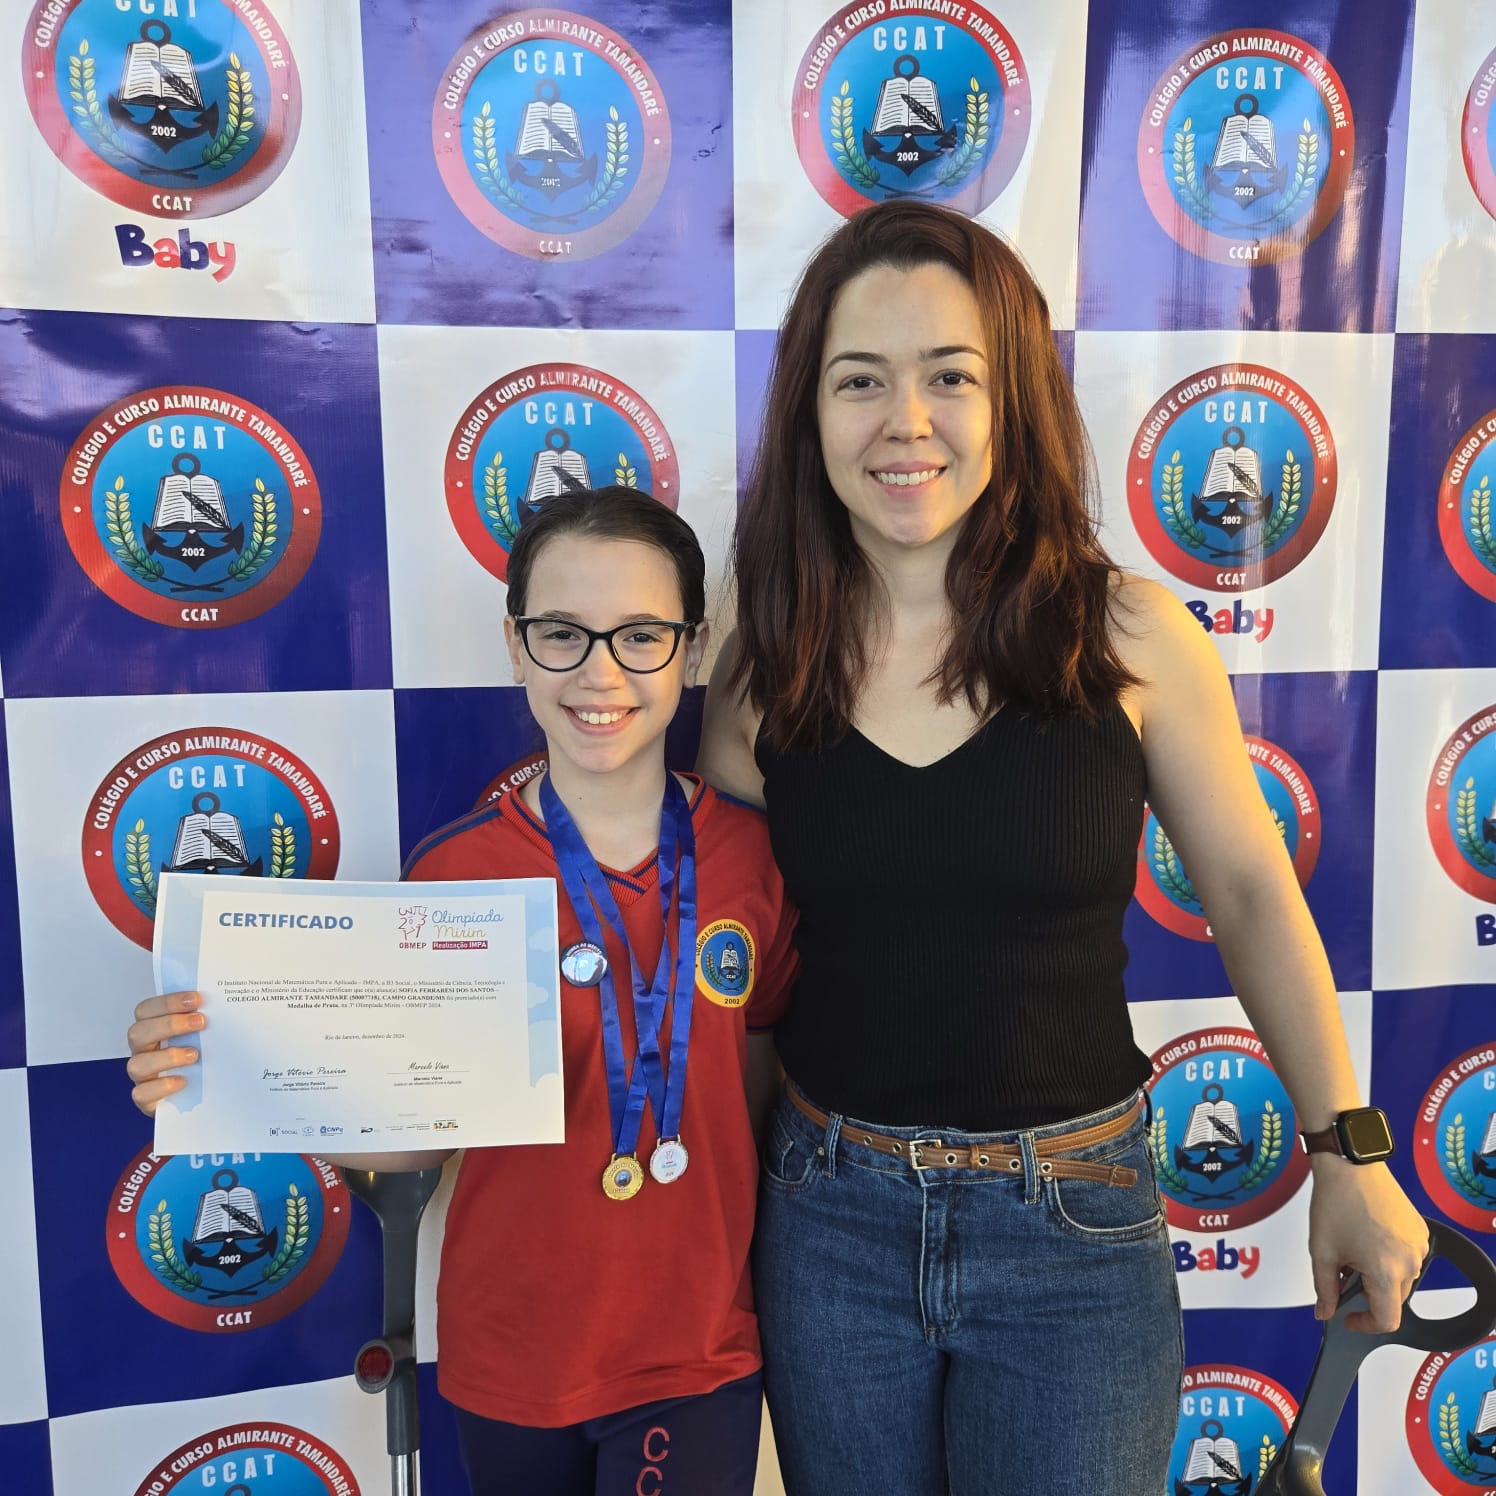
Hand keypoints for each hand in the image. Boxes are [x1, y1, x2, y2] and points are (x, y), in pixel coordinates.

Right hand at [125, 990, 204, 1116]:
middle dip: (170, 1024)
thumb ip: (209, 1016)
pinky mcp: (146, 1099)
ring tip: (194, 1055)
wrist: (206, 1094)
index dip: (168, 1002)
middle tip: (201, 1022)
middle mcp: (143, 1050)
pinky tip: (183, 1081)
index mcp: (152, 1028)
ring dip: (167, 1056)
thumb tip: (235, 997)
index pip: (146, 1009)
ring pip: (137, 1064)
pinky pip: (141, 1094)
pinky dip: (161, 1086)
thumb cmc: (203, 1055)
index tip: (196, 999)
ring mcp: (143, 1076)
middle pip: (138, 1033)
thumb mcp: (205, 1033)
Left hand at [1308, 1157, 1428, 1331]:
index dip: (1365, 1324)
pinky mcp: (1421, 1232)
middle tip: (1342, 1270)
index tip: (1347, 1316)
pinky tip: (1367, 1237)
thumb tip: (1324, 1313)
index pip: (1386, 1319)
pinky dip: (1388, 1257)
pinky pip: (1407, 1257)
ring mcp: (1419, 1246)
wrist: (1351, 1165)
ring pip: (1400, 1278)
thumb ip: (1324, 1289)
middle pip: (1392, 1298)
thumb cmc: (1335, 1203)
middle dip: (1366, 1292)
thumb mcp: (1322, 1251)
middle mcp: (1411, 1262)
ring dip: (1378, 1274)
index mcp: (1386, 1272)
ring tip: (1353, 1249)